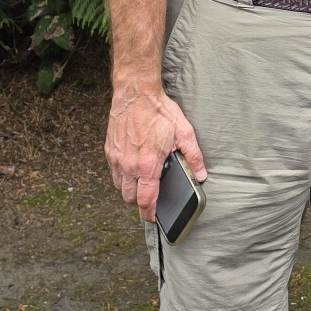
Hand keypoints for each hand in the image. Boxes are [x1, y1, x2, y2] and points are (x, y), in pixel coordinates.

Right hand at [104, 89, 206, 222]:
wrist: (135, 92)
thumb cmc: (159, 111)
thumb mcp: (184, 132)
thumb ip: (194, 156)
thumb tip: (201, 174)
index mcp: (148, 164)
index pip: (146, 200)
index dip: (149, 214)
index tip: (153, 218)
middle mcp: (129, 164)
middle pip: (129, 198)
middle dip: (139, 204)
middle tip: (150, 201)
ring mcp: (117, 158)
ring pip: (120, 187)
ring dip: (130, 191)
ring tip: (142, 186)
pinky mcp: (109, 150)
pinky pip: (114, 173)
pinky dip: (122, 177)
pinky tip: (132, 170)